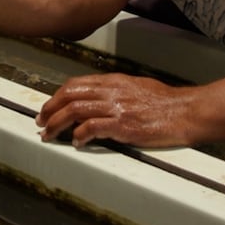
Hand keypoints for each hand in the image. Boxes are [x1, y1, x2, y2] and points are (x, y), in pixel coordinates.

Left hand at [36, 73, 194, 147]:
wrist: (184, 112)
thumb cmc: (165, 102)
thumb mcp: (136, 86)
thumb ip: (115, 90)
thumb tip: (98, 97)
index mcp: (113, 81)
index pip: (76, 84)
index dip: (57, 96)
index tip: (49, 107)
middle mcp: (111, 91)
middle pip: (70, 95)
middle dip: (50, 109)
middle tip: (41, 122)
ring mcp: (116, 108)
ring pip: (75, 111)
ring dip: (57, 124)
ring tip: (49, 135)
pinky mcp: (123, 125)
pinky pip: (92, 128)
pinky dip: (80, 136)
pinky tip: (76, 143)